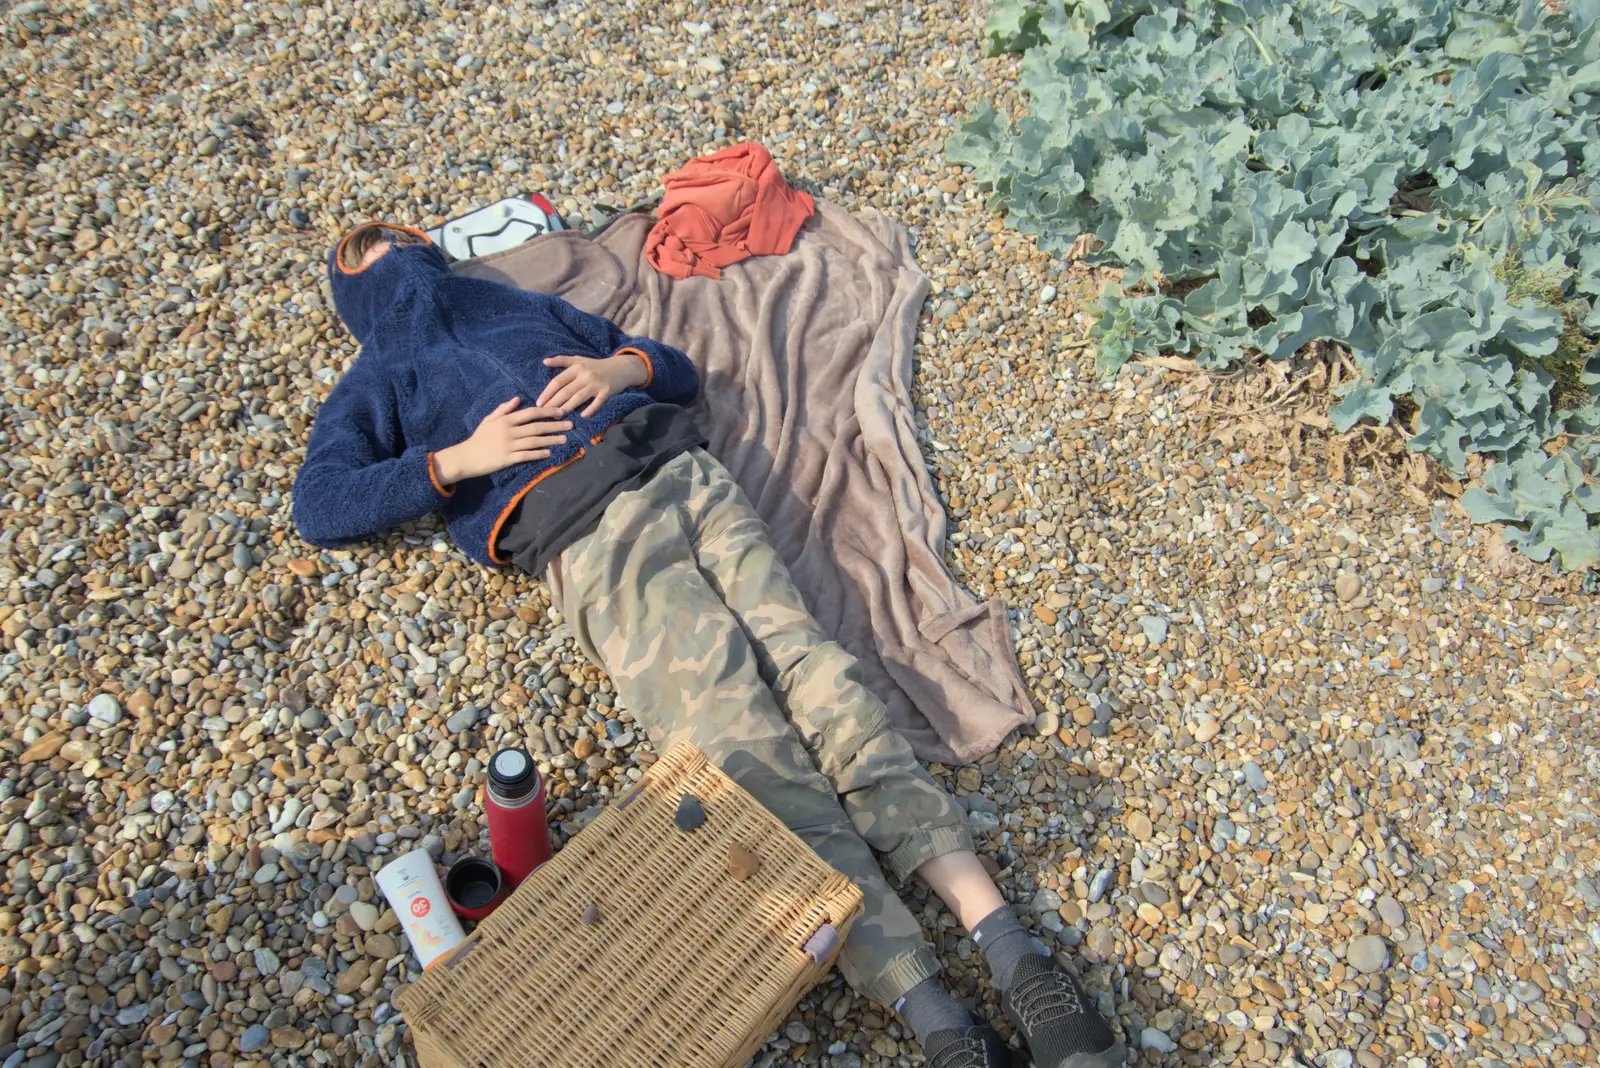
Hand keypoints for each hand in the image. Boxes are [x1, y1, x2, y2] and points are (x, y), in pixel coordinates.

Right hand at [432, 398, 571, 483]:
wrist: (465, 457)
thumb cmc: (479, 438)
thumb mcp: (489, 420)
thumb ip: (503, 409)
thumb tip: (517, 399)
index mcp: (505, 420)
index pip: (530, 413)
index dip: (547, 412)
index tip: (560, 412)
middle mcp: (509, 431)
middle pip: (536, 426)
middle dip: (554, 425)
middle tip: (570, 425)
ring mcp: (508, 445)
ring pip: (534, 441)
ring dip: (550, 440)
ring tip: (564, 439)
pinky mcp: (507, 459)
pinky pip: (526, 455)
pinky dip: (538, 454)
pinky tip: (549, 453)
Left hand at [537, 353, 648, 415]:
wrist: (620, 368)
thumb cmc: (596, 366)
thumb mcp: (579, 360)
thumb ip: (562, 361)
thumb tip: (544, 362)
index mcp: (576, 367)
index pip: (558, 381)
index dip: (547, 392)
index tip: (539, 402)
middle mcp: (585, 375)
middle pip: (566, 391)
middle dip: (554, 403)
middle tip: (545, 413)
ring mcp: (596, 384)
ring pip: (579, 398)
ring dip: (568, 407)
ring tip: (558, 415)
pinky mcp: (607, 392)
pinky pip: (597, 403)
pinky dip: (590, 409)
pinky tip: (583, 416)